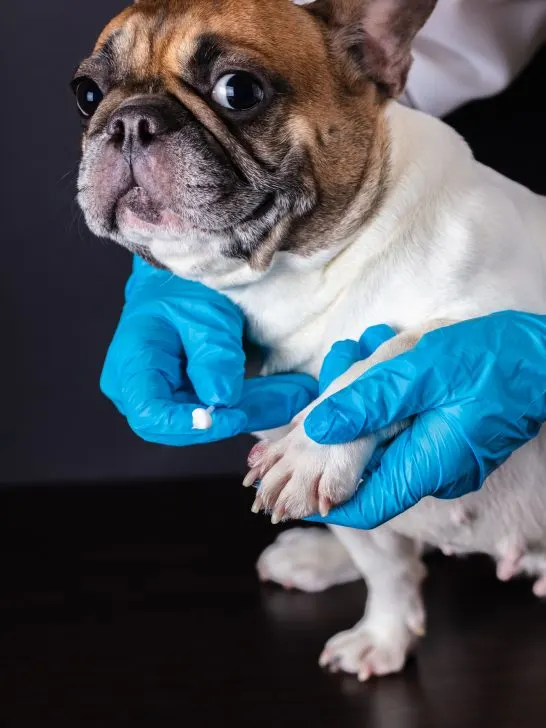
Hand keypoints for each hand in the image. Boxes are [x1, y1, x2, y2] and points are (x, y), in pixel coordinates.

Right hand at [101, 257, 316, 444]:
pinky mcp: (190, 394)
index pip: (152, 415)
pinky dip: (255, 399)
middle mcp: (143, 389)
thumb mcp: (200, 313)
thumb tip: (222, 400)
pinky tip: (289, 391)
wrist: (176, 279)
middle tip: (287, 398)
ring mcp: (167, 395)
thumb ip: (212, 356)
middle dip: (240, 415)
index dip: (189, 425)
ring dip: (257, 407)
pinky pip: (222, 406)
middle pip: (186, 424)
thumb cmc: (179, 288)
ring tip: (298, 391)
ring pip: (211, 417)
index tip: (230, 417)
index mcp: (132, 366)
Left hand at [305, 311, 545, 528]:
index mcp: (427, 467)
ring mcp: (448, 462)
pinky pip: (409, 436)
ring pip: (388, 449)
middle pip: (371, 471)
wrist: (542, 358)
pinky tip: (385, 368)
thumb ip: (367, 400)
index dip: (326, 498)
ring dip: (364, 413)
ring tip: (354, 359)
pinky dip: (387, 410)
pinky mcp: (455, 445)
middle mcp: (437, 474)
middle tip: (323, 394)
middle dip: (340, 437)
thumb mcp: (420, 373)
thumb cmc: (488, 362)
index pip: (364, 506)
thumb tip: (316, 426)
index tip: (295, 482)